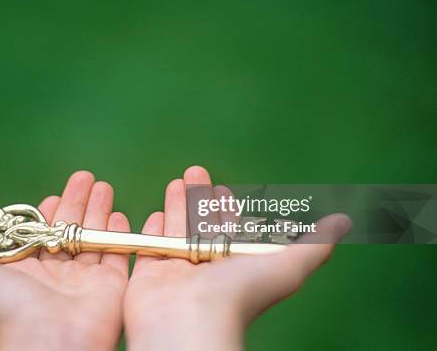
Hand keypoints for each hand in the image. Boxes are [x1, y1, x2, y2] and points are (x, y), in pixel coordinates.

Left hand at [0, 171, 130, 350]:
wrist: (47, 342)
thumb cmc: (6, 310)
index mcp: (26, 270)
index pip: (38, 233)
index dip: (46, 213)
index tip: (52, 195)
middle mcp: (55, 273)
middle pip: (68, 229)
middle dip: (77, 201)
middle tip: (86, 177)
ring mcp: (84, 279)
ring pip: (93, 237)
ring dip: (99, 210)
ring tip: (104, 186)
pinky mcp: (110, 285)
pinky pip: (116, 254)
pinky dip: (118, 235)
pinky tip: (118, 215)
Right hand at [124, 166, 350, 350]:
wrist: (188, 323)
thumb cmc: (239, 295)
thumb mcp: (286, 266)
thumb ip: (314, 245)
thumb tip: (344, 221)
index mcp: (235, 267)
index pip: (231, 231)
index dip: (227, 210)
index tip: (222, 189)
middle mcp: (206, 269)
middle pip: (202, 226)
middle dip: (199, 198)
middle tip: (195, 171)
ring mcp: (177, 273)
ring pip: (177, 231)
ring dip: (176, 206)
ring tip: (175, 181)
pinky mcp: (150, 275)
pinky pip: (151, 246)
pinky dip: (153, 229)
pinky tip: (154, 213)